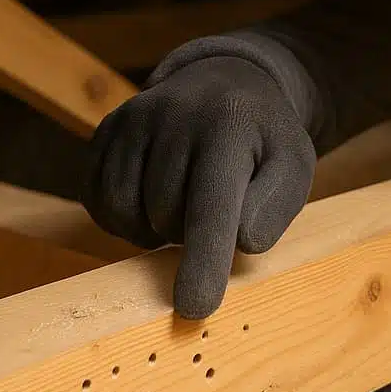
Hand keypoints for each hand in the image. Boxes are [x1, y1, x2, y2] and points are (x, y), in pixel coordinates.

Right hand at [77, 56, 315, 317]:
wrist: (225, 84)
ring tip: (184, 203)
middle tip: (213, 207)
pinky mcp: (105, 131)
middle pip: (166, 215)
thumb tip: (241, 238)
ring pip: (126, 212)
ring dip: (155, 227)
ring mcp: (132, 118)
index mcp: (230, 122)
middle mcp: (174, 112)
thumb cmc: (263, 141)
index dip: (204, 260)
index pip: (212, 204)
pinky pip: (98, 202)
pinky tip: (152, 199)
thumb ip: (276, 205)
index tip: (195, 307)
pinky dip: (124, 217)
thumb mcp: (292, 166)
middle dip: (190, 232)